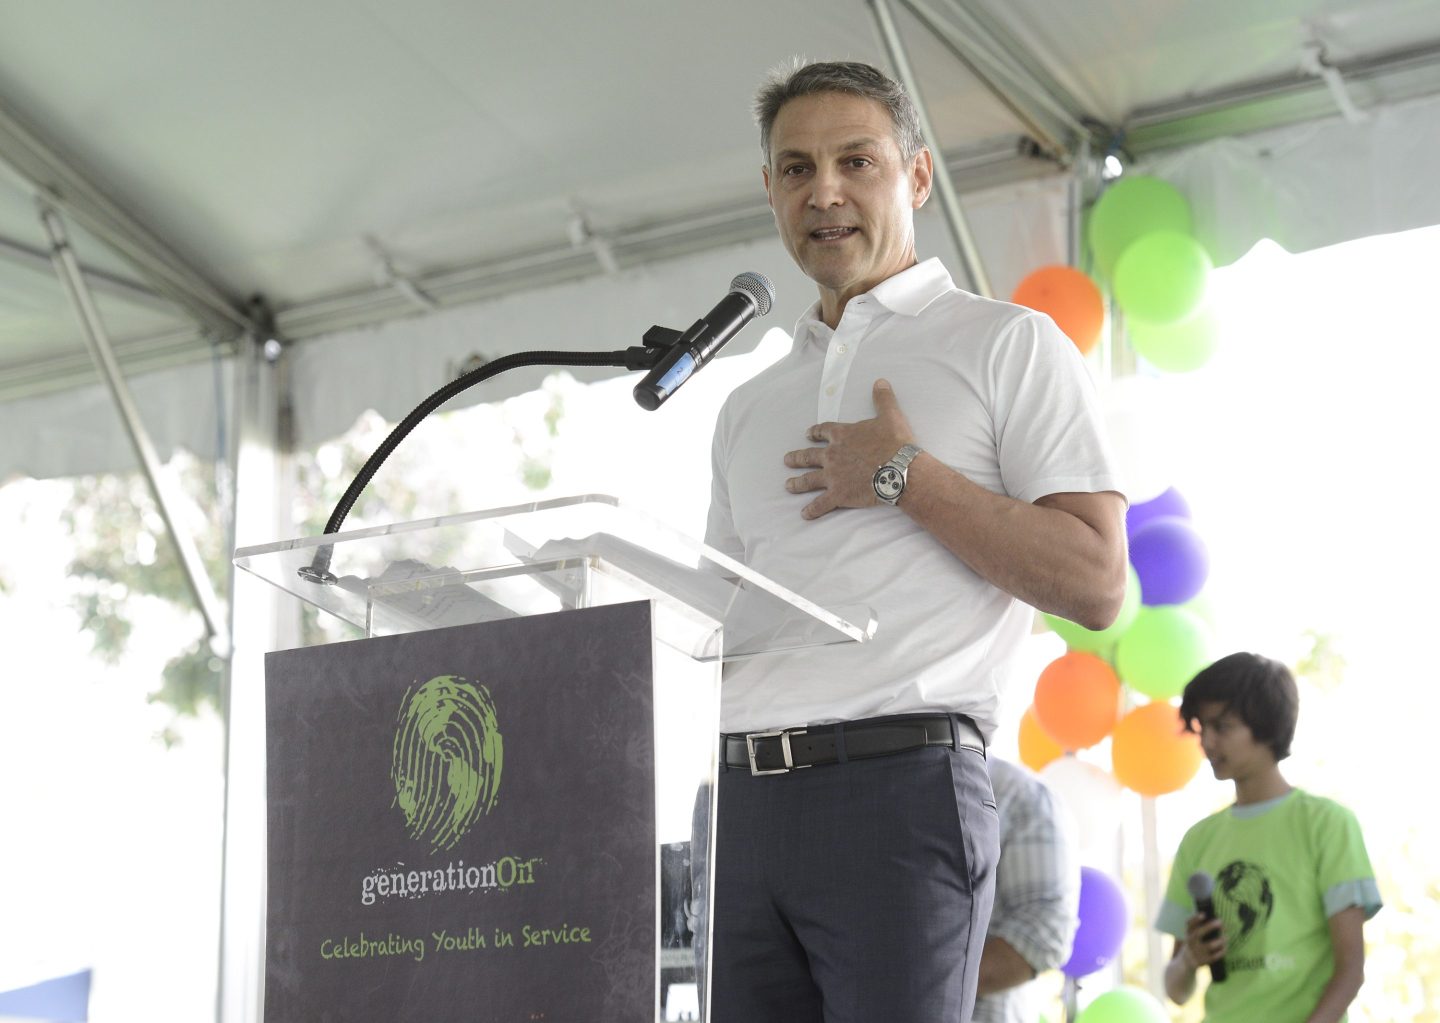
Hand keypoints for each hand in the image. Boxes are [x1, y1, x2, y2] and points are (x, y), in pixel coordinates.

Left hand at [783, 379, 916, 519]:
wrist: (900, 469)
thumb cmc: (895, 442)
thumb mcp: (890, 415)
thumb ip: (883, 399)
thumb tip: (880, 381)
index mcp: (842, 435)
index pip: (823, 431)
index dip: (815, 432)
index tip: (808, 434)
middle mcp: (832, 455)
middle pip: (809, 456)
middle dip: (797, 458)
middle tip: (787, 460)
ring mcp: (833, 476)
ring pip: (809, 480)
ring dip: (797, 483)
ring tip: (788, 485)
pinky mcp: (839, 494)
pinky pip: (821, 504)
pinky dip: (812, 510)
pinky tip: (804, 514)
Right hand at [1181, 913, 1226, 970]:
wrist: (1185, 963)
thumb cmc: (1192, 945)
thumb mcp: (1190, 936)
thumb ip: (1197, 928)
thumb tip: (1214, 920)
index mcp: (1187, 934)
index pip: (1189, 925)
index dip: (1195, 919)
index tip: (1204, 914)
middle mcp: (1190, 942)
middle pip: (1199, 933)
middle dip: (1209, 926)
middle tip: (1220, 922)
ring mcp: (1196, 952)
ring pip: (1210, 945)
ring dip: (1220, 940)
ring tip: (1226, 937)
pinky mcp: (1203, 961)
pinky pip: (1215, 956)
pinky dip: (1221, 951)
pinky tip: (1225, 947)